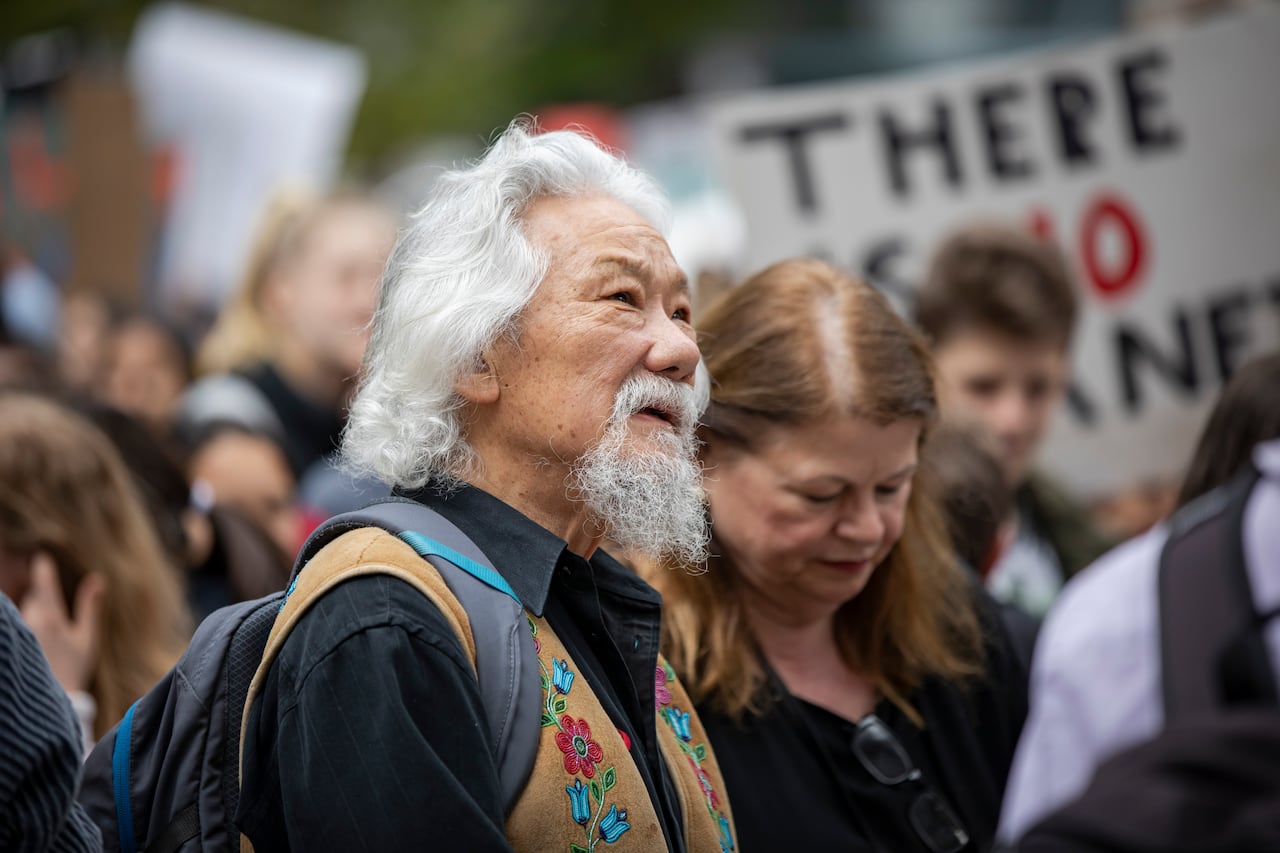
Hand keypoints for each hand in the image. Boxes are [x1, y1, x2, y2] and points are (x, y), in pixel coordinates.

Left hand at [19, 552, 104, 693]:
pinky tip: (38, 637)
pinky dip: (26, 624)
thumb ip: (89, 607)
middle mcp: (30, 623)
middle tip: (51, 600)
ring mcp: (20, 634)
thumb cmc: (74, 670)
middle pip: (32, 598)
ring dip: (32, 611)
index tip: (41, 558)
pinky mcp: (14, 643)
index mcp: (51, 618)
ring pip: (23, 612)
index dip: (42, 569)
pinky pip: (18, 625)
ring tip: (47, 626)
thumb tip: (96, 579)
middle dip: (40, 596)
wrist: (54, 700)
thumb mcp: (87, 638)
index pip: (44, 584)